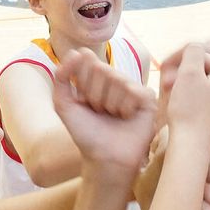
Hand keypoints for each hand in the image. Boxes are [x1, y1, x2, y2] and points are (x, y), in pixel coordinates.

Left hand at [52, 48, 157, 174]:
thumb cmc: (86, 133)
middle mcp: (114, 78)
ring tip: (113, 116)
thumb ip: (61, 77)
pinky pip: (134, 91)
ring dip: (110, 104)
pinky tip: (127, 118)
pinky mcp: (147, 98)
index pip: (85, 59)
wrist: (105, 157)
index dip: (82, 82)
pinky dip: (126, 108)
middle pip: (102, 68)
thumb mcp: (64, 104)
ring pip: (118, 80)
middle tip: (99, 112)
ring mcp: (132, 87)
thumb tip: (76, 51)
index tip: (83, 100)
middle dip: (95, 94)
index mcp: (95, 76)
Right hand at [159, 42, 209, 157]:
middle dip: (189, 80)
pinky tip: (189, 119)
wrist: (192, 149)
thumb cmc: (188, 110)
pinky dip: (201, 112)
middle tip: (170, 89)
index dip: (183, 66)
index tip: (168, 78)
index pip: (204, 60)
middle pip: (209, 77)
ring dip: (194, 95)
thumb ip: (193, 50)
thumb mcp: (187, 73)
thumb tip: (198, 45)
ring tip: (179, 104)